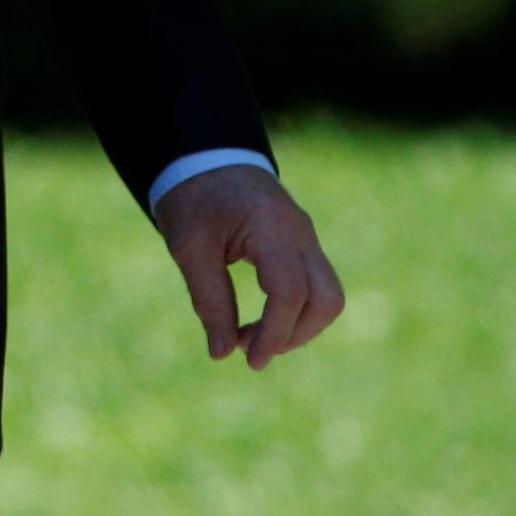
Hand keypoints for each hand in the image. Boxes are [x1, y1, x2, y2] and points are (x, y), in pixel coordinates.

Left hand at [155, 164, 344, 370]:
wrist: (203, 156)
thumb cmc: (191, 197)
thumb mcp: (188, 247)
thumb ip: (209, 299)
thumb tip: (222, 353)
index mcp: (271, 227)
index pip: (290, 292)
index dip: (274, 333)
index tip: (250, 359)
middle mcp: (301, 231)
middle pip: (325, 298)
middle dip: (294, 334)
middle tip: (250, 349)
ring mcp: (307, 236)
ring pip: (327, 294)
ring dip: (298, 326)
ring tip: (252, 337)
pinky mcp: (303, 242)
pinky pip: (315, 284)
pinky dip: (296, 309)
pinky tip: (262, 320)